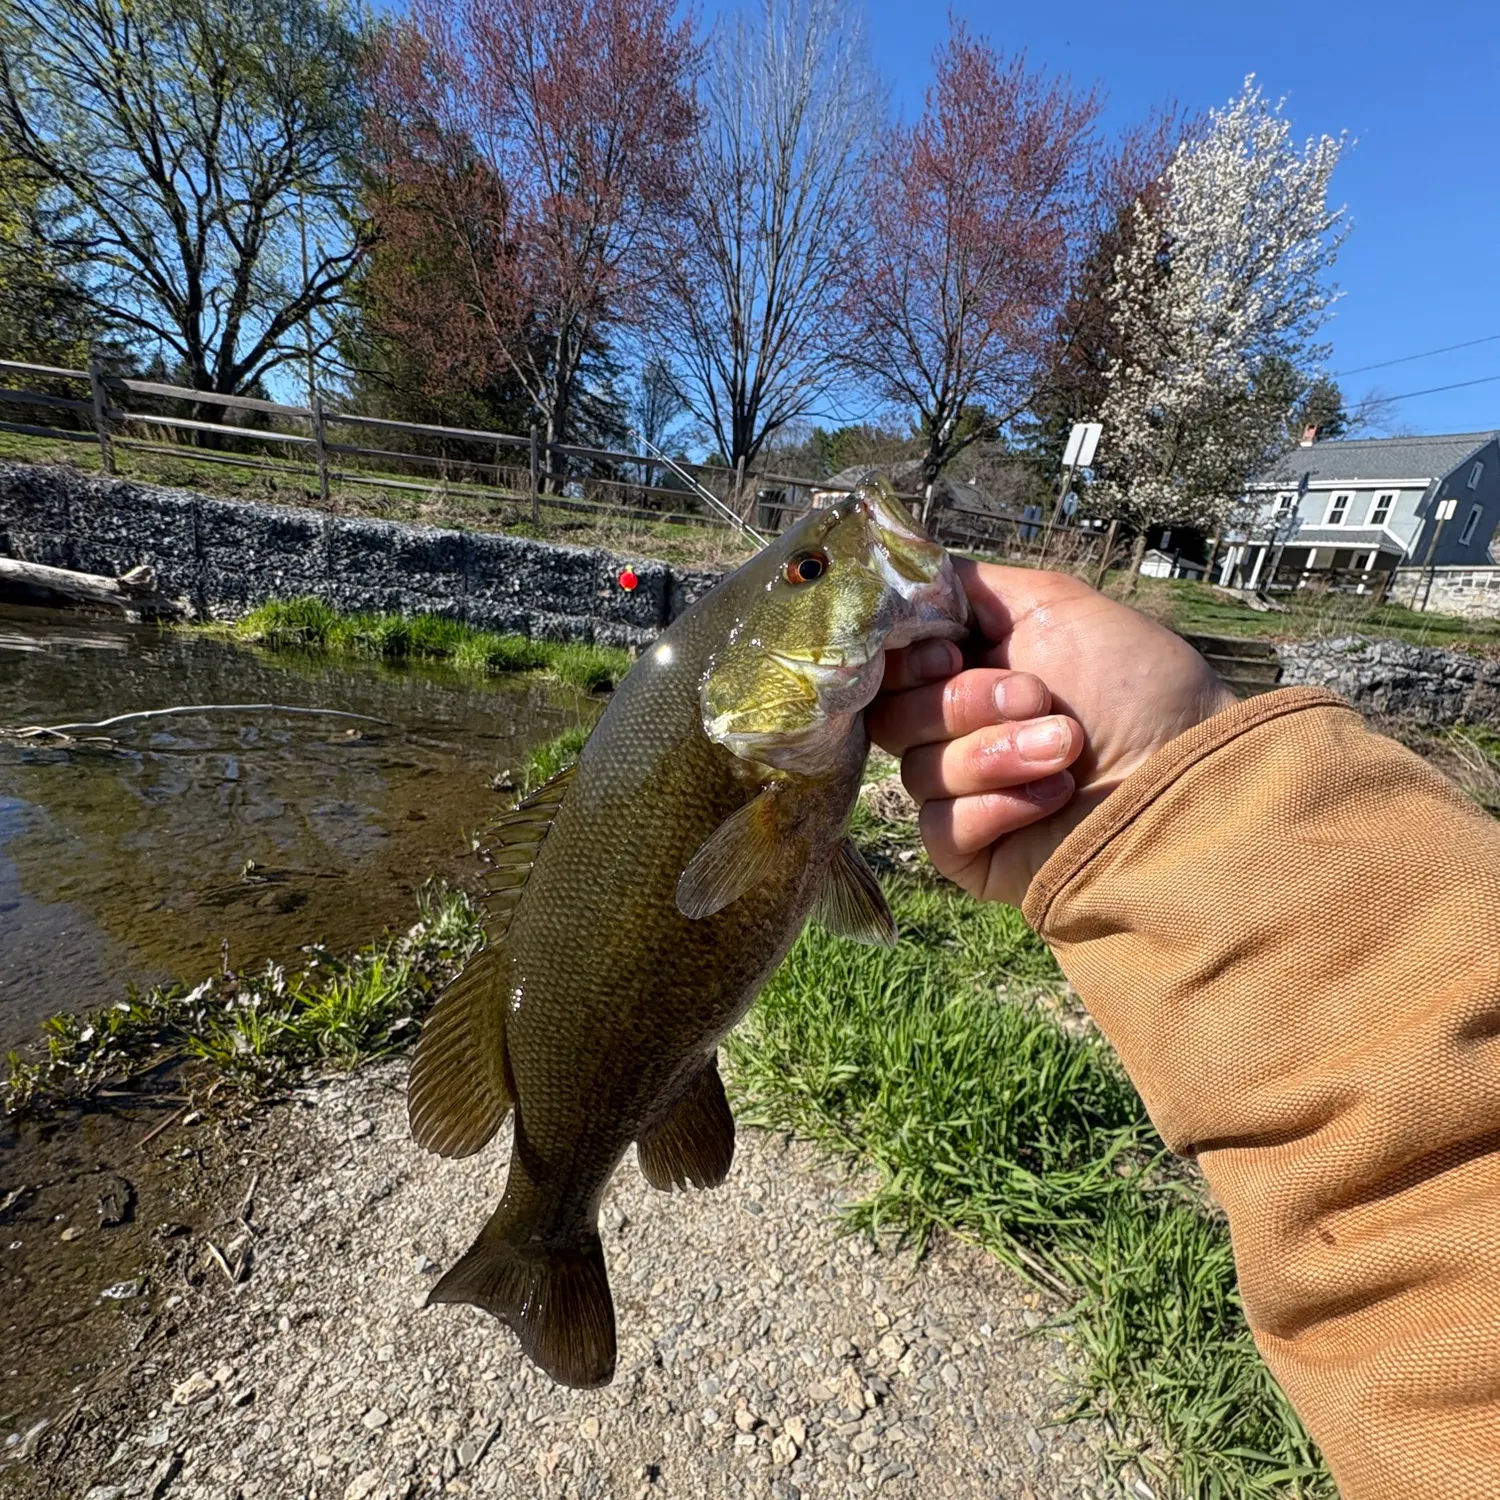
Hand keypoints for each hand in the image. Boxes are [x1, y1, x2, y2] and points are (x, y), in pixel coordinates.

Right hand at [868, 559, 1237, 906]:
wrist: (1189, 776)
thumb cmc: (1139, 687)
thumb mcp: (1055, 604)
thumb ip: (966, 586)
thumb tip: (902, 577)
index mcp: (969, 669)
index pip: (887, 666)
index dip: (906, 660)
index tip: (952, 652)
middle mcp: (959, 729)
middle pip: (892, 715)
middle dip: (963, 701)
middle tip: (1038, 697)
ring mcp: (964, 793)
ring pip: (917, 769)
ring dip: (996, 752)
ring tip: (1067, 750)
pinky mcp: (972, 851)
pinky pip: (940, 826)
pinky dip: (996, 806)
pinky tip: (1054, 796)